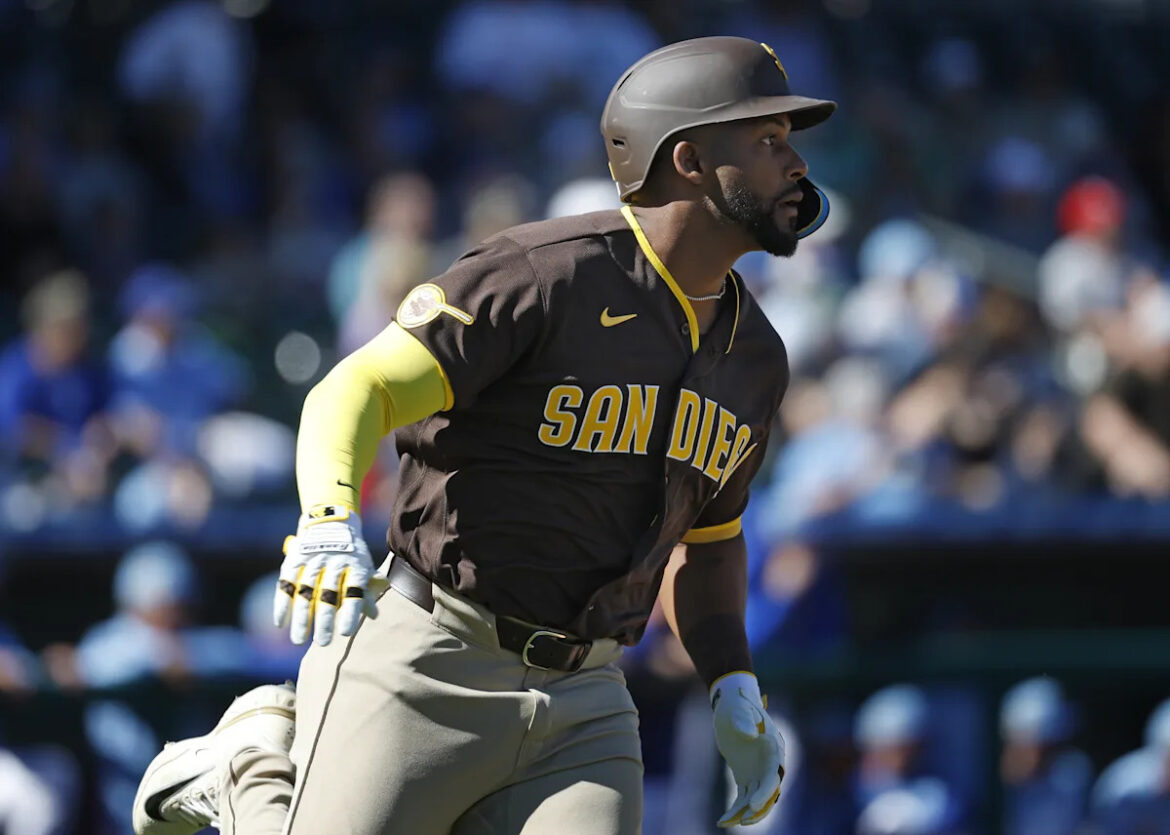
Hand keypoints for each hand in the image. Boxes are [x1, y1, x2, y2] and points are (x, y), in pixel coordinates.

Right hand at [274, 505, 376, 645]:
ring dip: (301, 617)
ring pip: (305, 593)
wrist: (331, 520)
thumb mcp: (363, 566)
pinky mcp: (295, 558)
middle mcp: (334, 562)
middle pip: (328, 595)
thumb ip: (366, 590)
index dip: (349, 612)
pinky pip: (286, 583)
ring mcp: (313, 560)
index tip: (344, 633)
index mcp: (355, 565)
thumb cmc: (352, 551)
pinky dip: (281, 604)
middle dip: (324, 621)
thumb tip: (374, 616)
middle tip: (323, 643)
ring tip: (299, 640)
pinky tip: (280, 623)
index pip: (353, 592)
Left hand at [711, 672, 785, 827]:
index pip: (773, 775)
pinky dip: (735, 811)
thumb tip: (751, 735)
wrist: (732, 704)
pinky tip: (722, 820)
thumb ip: (744, 720)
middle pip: (769, 792)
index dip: (766, 791)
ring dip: (747, 814)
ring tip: (728, 821)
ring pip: (757, 800)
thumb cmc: (737, 704)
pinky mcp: (746, 777)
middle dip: (759, 809)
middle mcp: (769, 763)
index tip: (752, 804)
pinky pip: (743, 799)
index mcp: (773, 748)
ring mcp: (758, 772)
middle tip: (744, 820)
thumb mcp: (738, 709)